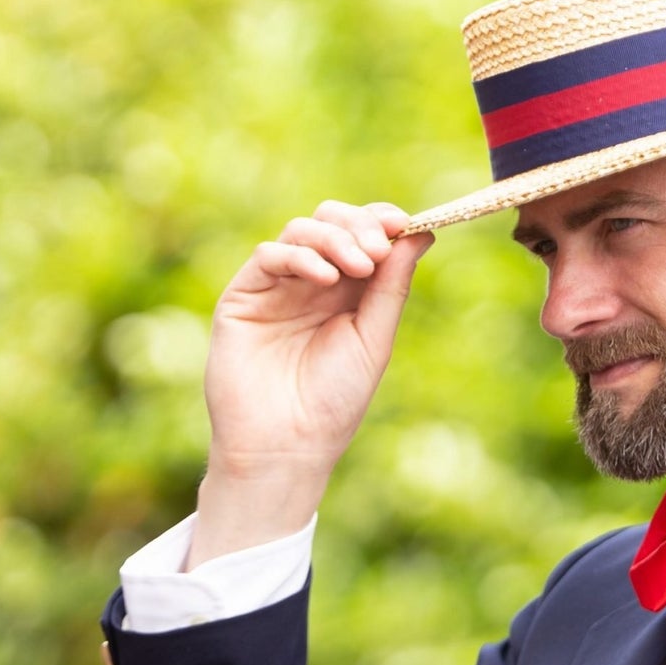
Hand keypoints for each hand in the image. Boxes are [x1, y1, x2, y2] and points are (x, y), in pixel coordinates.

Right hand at [190, 201, 433, 564]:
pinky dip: (299, 256)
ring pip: (301, 231)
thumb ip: (392, 287)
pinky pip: (269, 255)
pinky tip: (324, 279)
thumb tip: (421, 233)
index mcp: (350, 291)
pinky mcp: (243, 296)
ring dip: (334, 239)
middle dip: (358, 225)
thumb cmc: (334, 400)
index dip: (382, 220)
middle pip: (332, 222)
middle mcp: (313, 282)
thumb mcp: (374, 339)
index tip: (403, 224)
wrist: (286, 444)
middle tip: (376, 251)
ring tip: (358, 266)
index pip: (364, 235)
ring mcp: (277, 287)